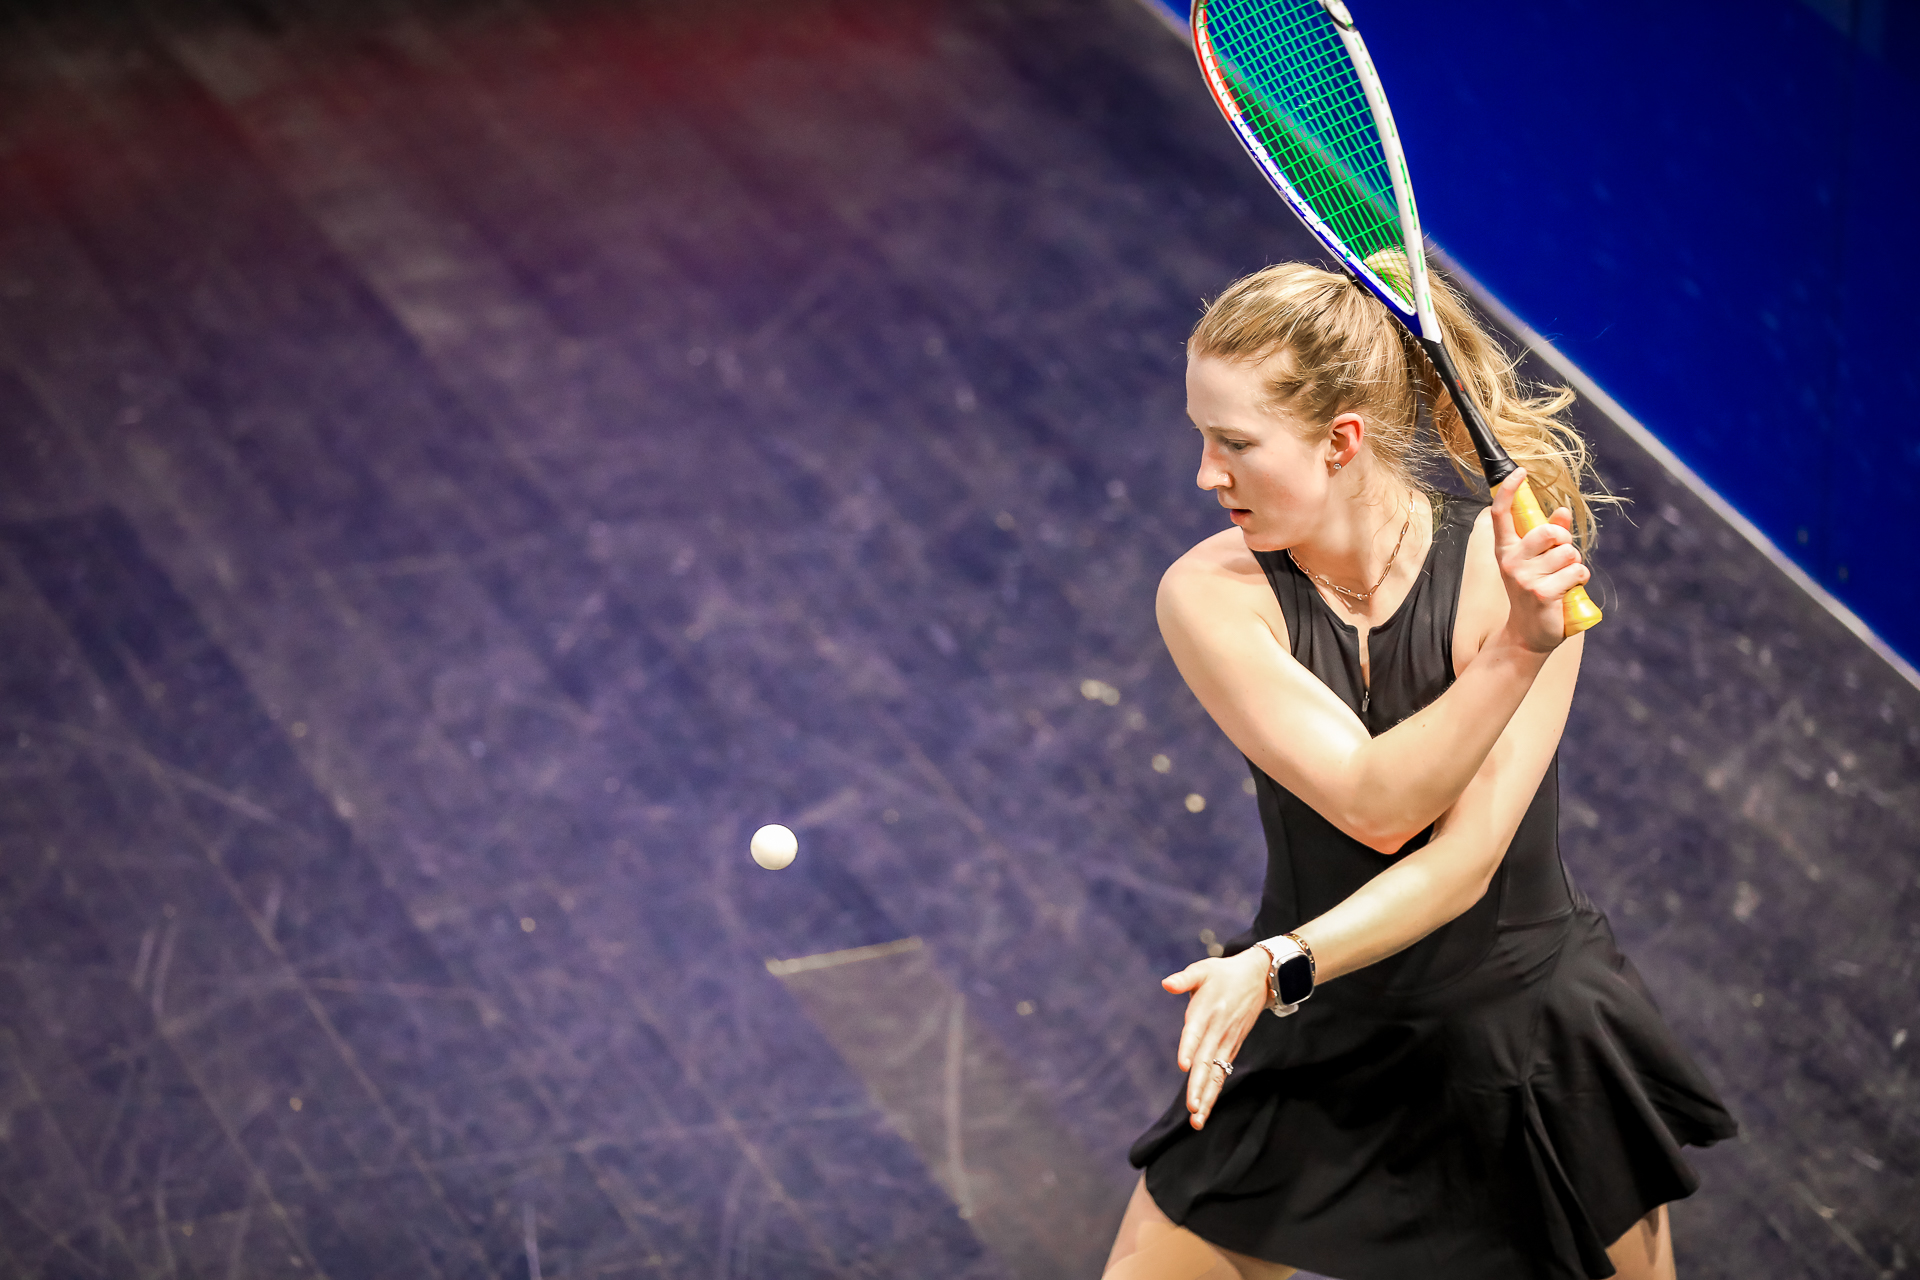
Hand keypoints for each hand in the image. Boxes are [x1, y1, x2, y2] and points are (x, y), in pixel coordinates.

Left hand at [1162, 948, 1268, 1129]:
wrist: (1260, 978)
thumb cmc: (1224, 973)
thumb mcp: (1203, 969)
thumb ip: (1184, 979)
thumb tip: (1166, 984)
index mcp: (1208, 1011)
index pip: (1196, 1033)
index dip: (1189, 1048)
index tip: (1183, 1066)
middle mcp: (1218, 1031)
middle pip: (1207, 1062)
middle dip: (1199, 1087)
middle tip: (1191, 1109)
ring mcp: (1227, 1042)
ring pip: (1217, 1074)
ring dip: (1207, 1097)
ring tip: (1197, 1120)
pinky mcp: (1232, 1047)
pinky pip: (1223, 1073)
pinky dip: (1214, 1091)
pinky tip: (1205, 1108)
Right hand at [1490, 470, 1588, 652]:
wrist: (1528, 633)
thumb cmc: (1534, 591)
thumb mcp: (1538, 562)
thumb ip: (1550, 536)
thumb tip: (1563, 511)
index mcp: (1506, 550)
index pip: (1501, 514)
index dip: (1509, 490)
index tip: (1520, 472)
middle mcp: (1511, 561)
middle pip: (1549, 532)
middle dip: (1565, 542)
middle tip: (1561, 558)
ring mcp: (1524, 578)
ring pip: (1568, 554)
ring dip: (1575, 565)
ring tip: (1563, 579)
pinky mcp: (1541, 593)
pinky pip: (1576, 572)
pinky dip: (1580, 580)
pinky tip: (1568, 590)